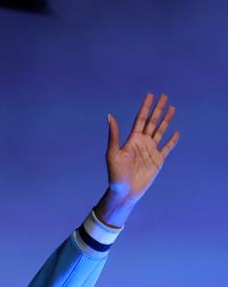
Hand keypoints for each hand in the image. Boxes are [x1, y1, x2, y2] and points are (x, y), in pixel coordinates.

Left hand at [103, 92, 179, 215]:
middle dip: (158, 109)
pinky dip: (172, 140)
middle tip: (164, 96)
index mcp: (132, 140)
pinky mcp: (158, 160)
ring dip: (166, 120)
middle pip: (152, 122)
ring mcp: (151, 151)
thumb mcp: (113, 153)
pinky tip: (176, 132)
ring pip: (161, 131)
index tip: (150, 95)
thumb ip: (114, 134)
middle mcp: (142, 143)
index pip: (141, 119)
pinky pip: (167, 147)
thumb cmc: (115, 174)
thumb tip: (110, 116)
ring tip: (172, 108)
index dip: (146, 107)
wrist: (124, 191)